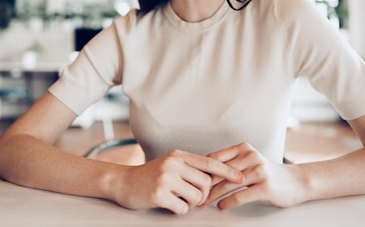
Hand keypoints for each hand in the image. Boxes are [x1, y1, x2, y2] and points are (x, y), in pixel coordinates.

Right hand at [112, 149, 243, 214]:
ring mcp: (165, 178)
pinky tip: (169, 204)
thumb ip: (190, 167)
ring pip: (196, 197)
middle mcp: (173, 164)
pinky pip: (182, 208)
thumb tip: (214, 178)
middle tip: (193, 197)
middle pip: (205, 183)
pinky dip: (179, 210)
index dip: (228, 171)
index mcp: (179, 155)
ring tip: (179, 199)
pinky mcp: (159, 193)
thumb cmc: (150, 175)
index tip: (242, 177)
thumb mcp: (170, 164)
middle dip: (204, 195)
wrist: (123, 182)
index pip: (210, 162)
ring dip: (191, 204)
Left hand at [203, 142, 301, 209]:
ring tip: (204, 202)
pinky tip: (221, 206)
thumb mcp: (248, 161)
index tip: (192, 179)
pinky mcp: (265, 187)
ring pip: (228, 184)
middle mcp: (251, 156)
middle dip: (205, 184)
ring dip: (213, 195)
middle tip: (194, 193)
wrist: (294, 182)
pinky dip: (228, 202)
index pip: (215, 157)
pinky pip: (241, 195)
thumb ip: (230, 163)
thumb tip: (203, 171)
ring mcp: (259, 171)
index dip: (202, 169)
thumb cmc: (267, 173)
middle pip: (220, 171)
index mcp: (243, 148)